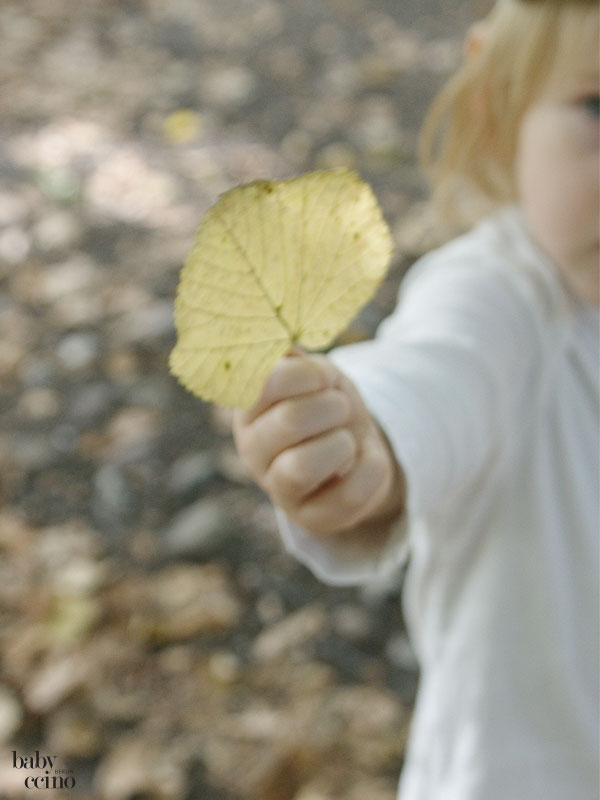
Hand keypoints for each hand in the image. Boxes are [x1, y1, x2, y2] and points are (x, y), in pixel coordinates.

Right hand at [233, 352, 404, 535]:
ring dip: (342, 443)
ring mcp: (277, 489)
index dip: (308, 375)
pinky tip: (365, 461)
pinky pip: (346, 496)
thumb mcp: (315, 374)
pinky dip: (370, 470)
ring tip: (346, 439)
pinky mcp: (310, 520)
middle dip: (332, 407)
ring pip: (303, 467)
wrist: (356, 451)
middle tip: (341, 408)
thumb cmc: (328, 405)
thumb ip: (296, 360)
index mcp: (247, 408)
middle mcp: (251, 450)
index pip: (264, 382)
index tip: (325, 378)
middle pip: (290, 421)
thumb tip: (284, 347)